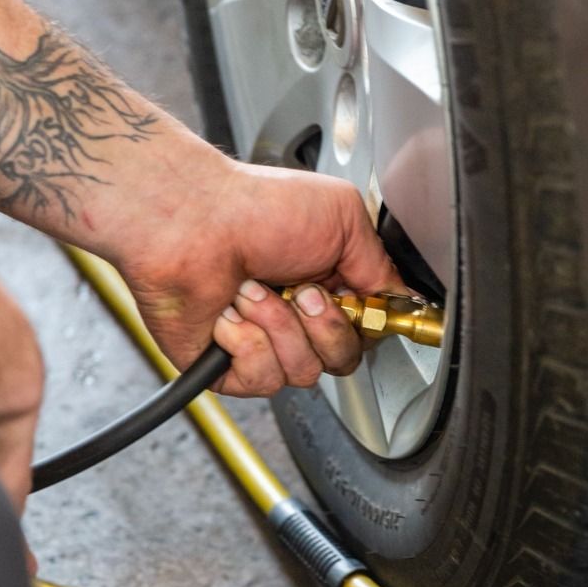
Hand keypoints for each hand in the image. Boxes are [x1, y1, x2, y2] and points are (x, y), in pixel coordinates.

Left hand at [107, 143, 404, 396]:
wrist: (188, 221)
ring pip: (304, 372)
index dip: (366, 320)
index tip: (355, 298)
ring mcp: (262, 341)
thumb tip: (399, 296)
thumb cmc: (252, 207)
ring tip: (252, 289)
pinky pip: (263, 380)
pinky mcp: (228, 366)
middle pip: (343, 358)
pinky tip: (229, 312)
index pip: (367, 327)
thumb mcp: (342, 215)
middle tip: (300, 288)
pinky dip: (247, 341)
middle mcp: (296, 314)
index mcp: (326, 280)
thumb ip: (379, 263)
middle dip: (325, 324)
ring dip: (279, 325)